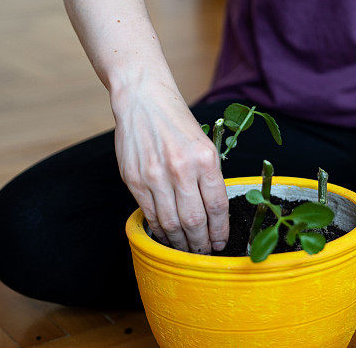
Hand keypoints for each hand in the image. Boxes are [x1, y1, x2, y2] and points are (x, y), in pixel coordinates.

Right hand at [111, 78, 226, 253]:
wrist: (144, 101)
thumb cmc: (178, 123)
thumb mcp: (205, 145)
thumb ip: (209, 177)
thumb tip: (214, 213)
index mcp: (205, 159)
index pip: (217, 206)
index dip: (220, 230)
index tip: (221, 243)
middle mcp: (181, 169)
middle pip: (194, 220)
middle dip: (201, 243)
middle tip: (204, 253)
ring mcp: (155, 176)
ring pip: (170, 223)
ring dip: (180, 243)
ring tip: (187, 251)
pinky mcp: (134, 180)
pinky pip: (149, 214)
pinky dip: (159, 230)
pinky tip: (167, 236)